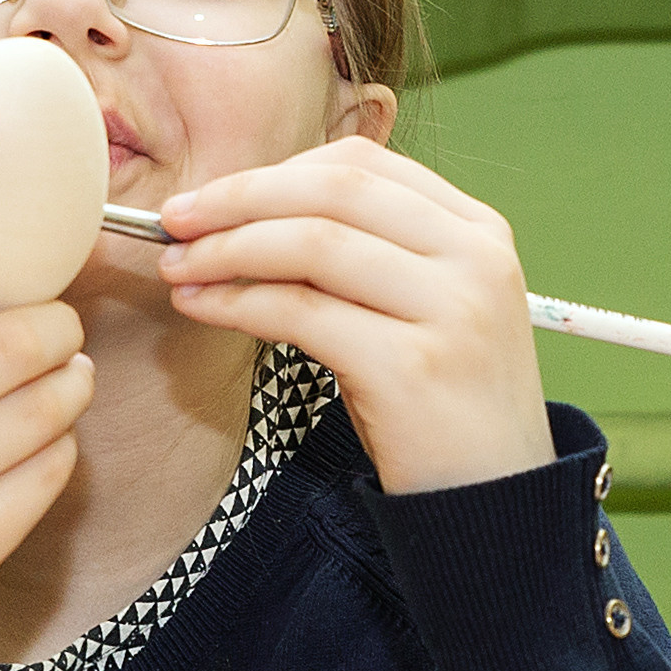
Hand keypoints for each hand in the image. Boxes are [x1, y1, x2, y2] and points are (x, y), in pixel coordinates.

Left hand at [158, 137, 553, 493]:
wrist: (496, 504)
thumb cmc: (439, 408)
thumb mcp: (422, 310)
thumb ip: (367, 255)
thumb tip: (249, 214)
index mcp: (477, 230)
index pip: (360, 165)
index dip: (272, 173)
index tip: (211, 198)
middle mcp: (474, 258)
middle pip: (334, 192)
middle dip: (239, 199)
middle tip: (174, 220)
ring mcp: (451, 309)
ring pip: (313, 244)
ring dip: (228, 250)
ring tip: (178, 268)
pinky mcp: (412, 366)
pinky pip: (304, 313)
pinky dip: (240, 303)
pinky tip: (203, 307)